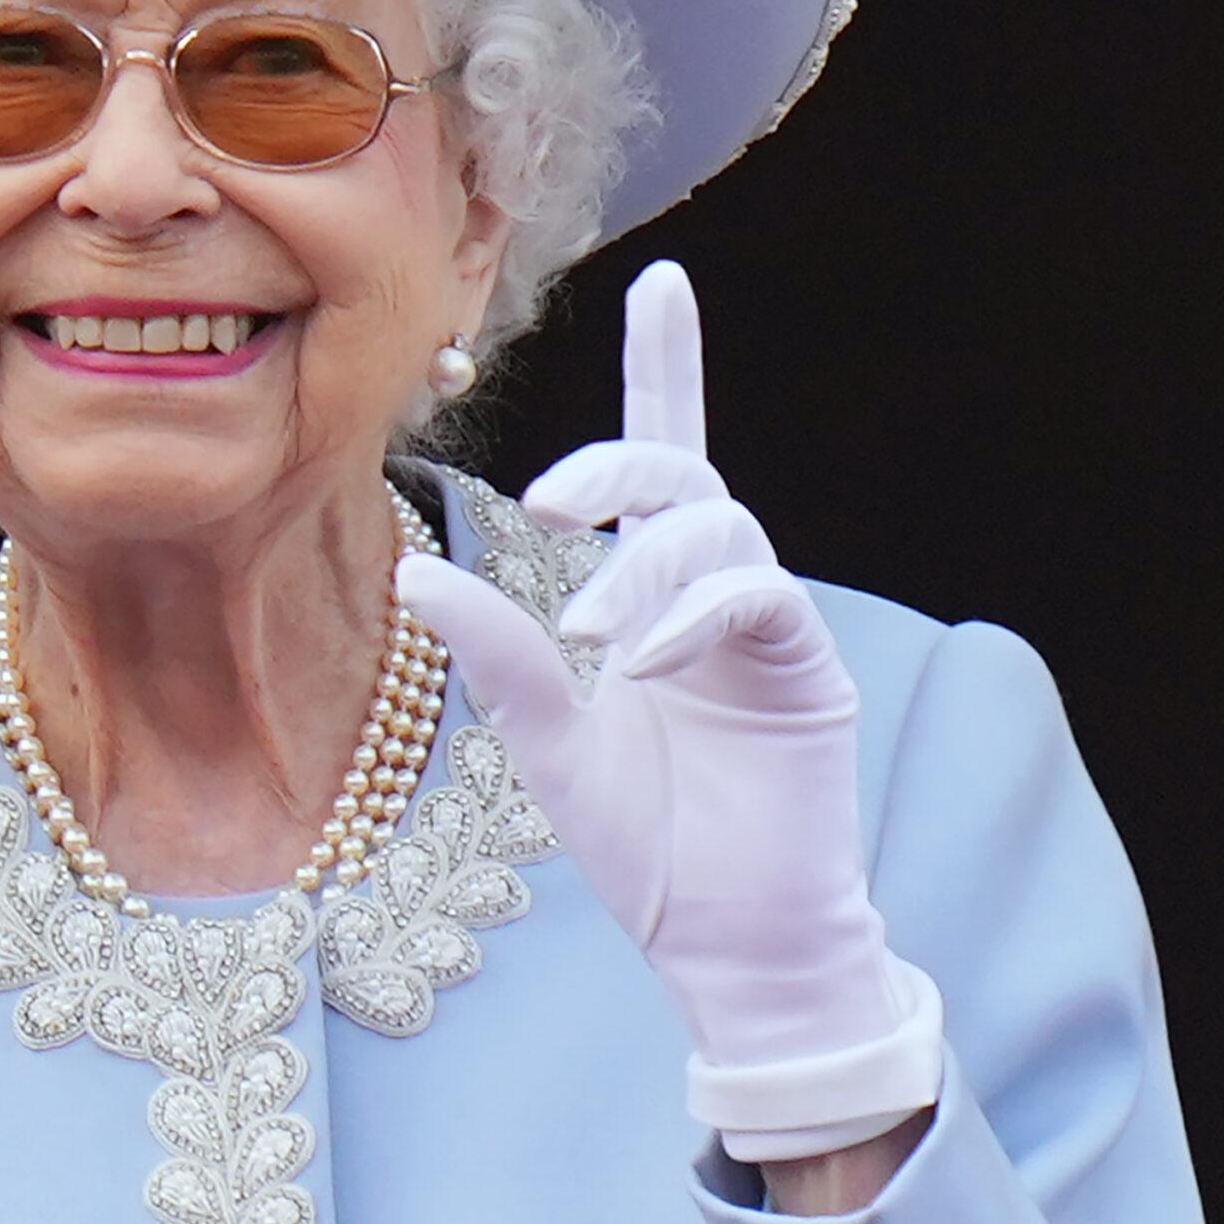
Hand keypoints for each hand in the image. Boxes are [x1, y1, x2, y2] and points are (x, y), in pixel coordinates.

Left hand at [396, 261, 941, 1159]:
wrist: (726, 946)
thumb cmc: (644, 847)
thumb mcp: (547, 740)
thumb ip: (498, 654)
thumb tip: (416, 568)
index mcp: (653, 595)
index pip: (662, 458)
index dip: (667, 366)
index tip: (663, 277)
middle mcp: (713, 592)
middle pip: (684, 471)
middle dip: (622, 461)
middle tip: (552, 503)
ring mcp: (766, 627)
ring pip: (719, 527)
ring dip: (645, 568)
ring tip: (594, 638)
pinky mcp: (806, 669)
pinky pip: (758, 596)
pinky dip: (695, 613)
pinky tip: (646, 659)